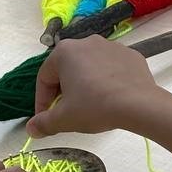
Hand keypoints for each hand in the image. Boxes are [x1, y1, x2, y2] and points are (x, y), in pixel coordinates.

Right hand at [27, 36, 162, 138]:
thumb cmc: (95, 107)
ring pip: (91, 68)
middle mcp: (87, 42)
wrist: (140, 104)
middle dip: (64, 92)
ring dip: (86, 85)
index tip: (45, 118)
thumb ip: (43, 123)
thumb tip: (31, 129)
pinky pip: (113, 68)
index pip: (44, 78)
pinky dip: (108, 81)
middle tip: (67, 112)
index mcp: (65, 51)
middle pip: (67, 70)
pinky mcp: (132, 55)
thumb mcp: (64, 118)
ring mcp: (112, 46)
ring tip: (91, 105)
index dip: (42, 101)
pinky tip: (111, 97)